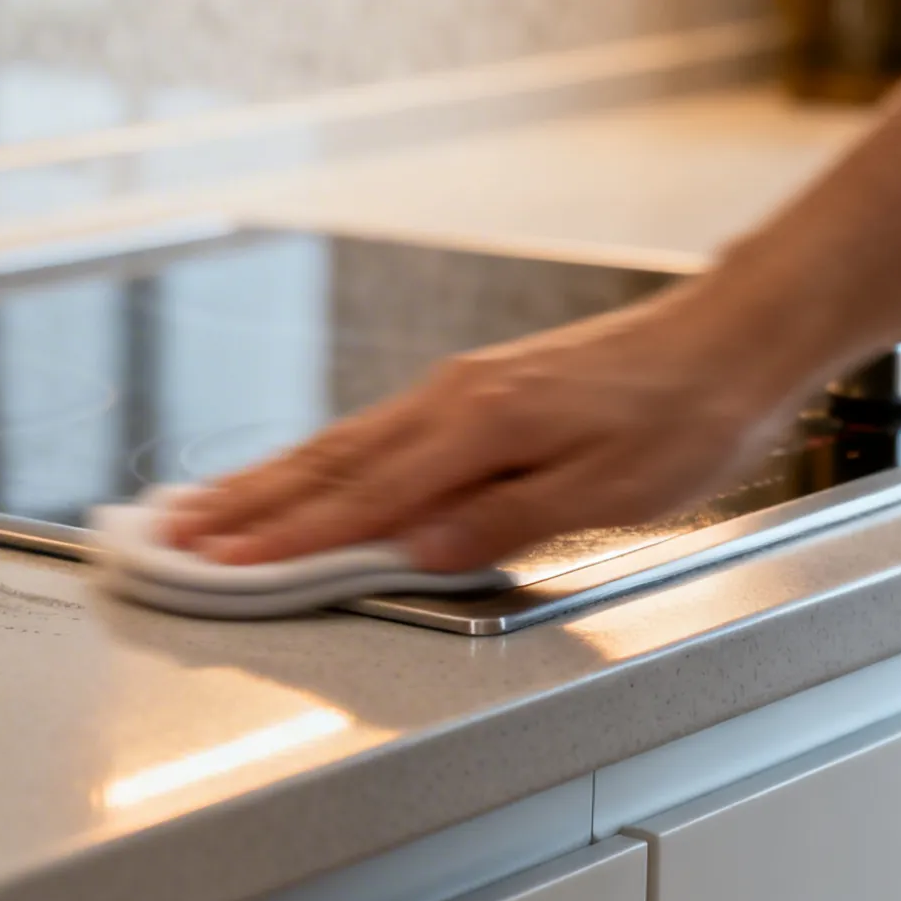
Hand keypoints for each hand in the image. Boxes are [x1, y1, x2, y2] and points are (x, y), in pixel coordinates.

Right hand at [164, 283, 809, 572]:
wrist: (731, 337)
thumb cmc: (686, 414)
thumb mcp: (612, 489)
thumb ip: (504, 521)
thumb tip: (415, 550)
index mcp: (479, 428)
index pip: (360, 500)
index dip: (284, 540)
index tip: (219, 564)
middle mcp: (451, 403)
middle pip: (323, 466)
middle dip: (241, 506)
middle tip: (170, 534)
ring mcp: (454, 393)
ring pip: (337, 447)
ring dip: (264, 482)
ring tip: (202, 507)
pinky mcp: (469, 394)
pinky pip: (368, 436)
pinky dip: (314, 463)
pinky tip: (295, 477)